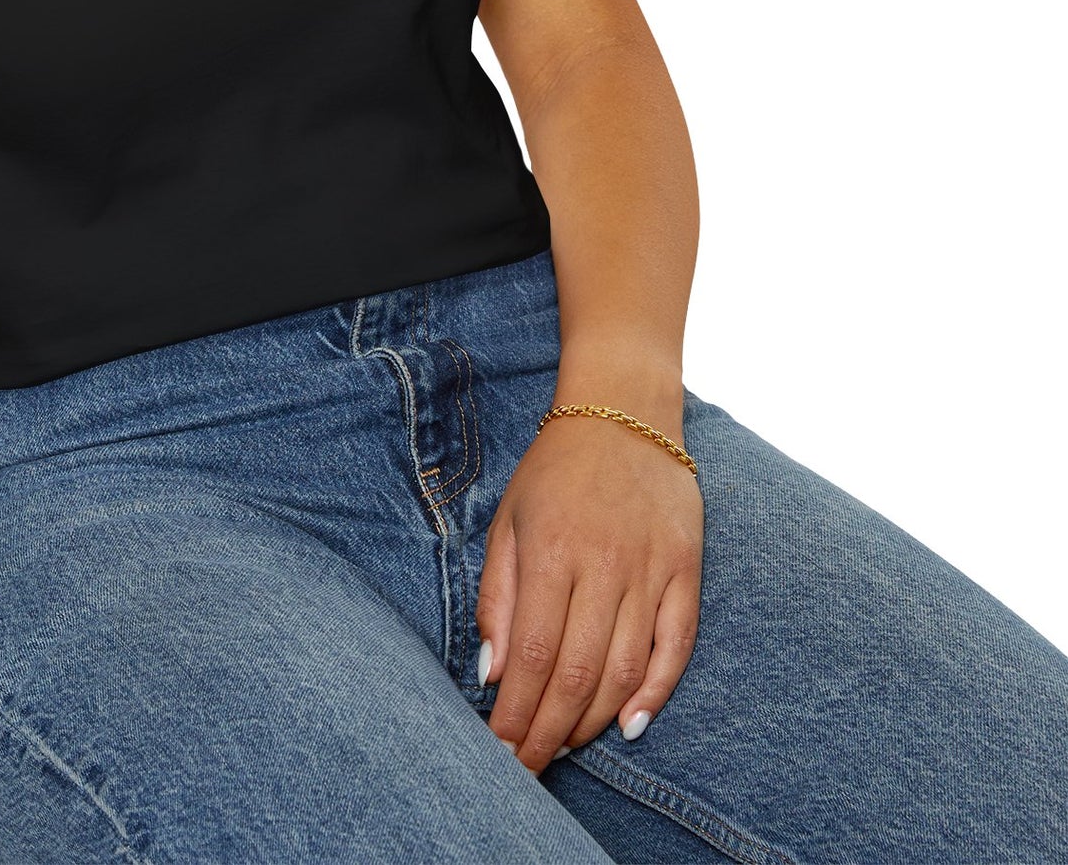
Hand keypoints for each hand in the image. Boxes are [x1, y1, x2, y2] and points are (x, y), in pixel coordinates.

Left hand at [475, 408, 703, 772]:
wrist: (623, 412)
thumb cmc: (555, 471)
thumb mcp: (508, 521)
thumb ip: (498, 597)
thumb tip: (493, 672)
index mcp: (551, 551)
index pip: (533, 654)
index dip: (517, 712)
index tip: (500, 749)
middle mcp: (604, 565)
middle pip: (577, 673)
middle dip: (549, 731)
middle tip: (529, 767)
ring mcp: (650, 569)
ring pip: (625, 669)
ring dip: (594, 720)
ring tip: (566, 746)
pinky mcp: (686, 570)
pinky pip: (676, 645)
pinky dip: (656, 692)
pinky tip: (630, 724)